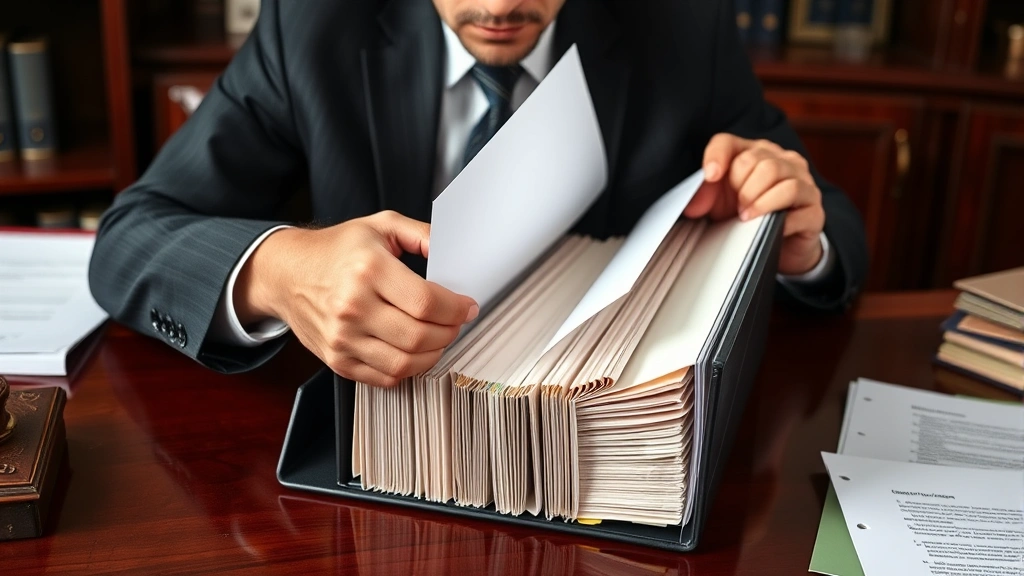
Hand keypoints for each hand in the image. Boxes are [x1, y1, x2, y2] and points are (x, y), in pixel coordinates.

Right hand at [234, 210, 478, 386]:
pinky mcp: (337, 359)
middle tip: (455, 323)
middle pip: (419, 337)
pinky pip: (384, 377)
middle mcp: (353, 306)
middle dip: (449, 332)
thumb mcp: (380, 226)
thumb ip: (422, 234)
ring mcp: (343, 337)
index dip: (456, 309)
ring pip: (405, 364)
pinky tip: (412, 352)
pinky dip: (407, 370)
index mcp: (368, 270)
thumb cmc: (335, 250)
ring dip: (433, 355)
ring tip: (438, 338)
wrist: (286, 273)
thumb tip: (455, 249)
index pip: (426, 303)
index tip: (467, 307)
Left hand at [684, 133, 825, 274]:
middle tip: (736, 208)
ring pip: (776, 173)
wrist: (783, 249)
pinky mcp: (814, 205)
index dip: (716, 156)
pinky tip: (768, 226)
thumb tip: (692, 205)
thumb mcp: (722, 206)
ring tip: (746, 216)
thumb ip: (706, 198)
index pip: (728, 142)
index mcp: (755, 154)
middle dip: (740, 187)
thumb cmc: (751, 218)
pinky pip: (796, 198)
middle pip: (755, 160)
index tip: (709, 176)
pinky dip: (776, 213)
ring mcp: (803, 181)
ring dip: (756, 198)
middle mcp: (782, 160)